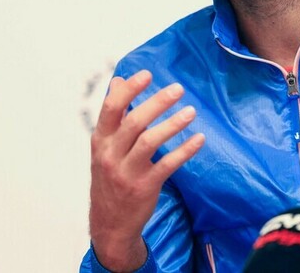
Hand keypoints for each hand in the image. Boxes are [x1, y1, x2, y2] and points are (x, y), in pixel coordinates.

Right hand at [89, 70, 204, 270]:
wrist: (110, 225)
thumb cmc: (110, 177)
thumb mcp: (104, 146)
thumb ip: (114, 114)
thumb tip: (118, 80)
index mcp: (100, 140)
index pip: (111, 109)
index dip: (129, 90)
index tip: (147, 74)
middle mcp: (110, 155)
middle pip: (133, 122)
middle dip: (157, 103)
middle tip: (178, 88)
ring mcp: (126, 172)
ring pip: (149, 142)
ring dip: (172, 124)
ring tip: (192, 111)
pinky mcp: (144, 187)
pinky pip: (167, 165)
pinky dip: (184, 151)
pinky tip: (199, 139)